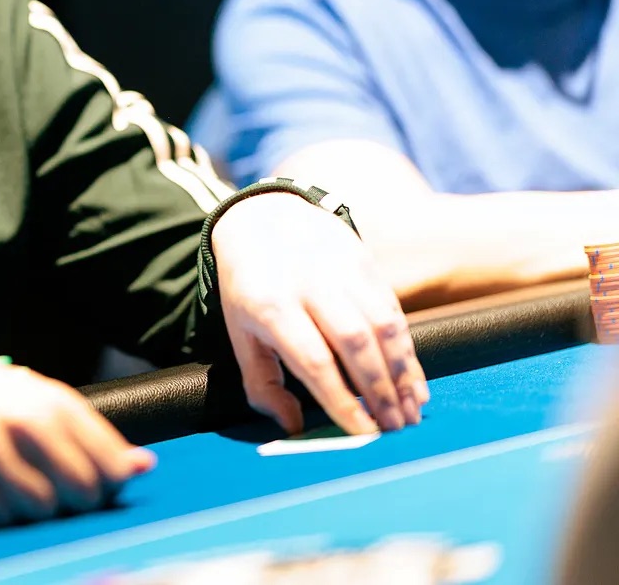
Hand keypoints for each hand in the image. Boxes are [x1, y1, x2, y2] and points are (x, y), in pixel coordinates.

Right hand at [0, 341, 153, 525]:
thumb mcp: (21, 393)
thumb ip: (80, 429)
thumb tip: (144, 465)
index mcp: (42, 396)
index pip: (105, 452)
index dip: (111, 478)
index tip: (106, 486)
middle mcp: (18, 419)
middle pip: (80, 488)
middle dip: (74, 498)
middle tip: (51, 488)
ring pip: (39, 507)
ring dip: (30, 506)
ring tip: (6, 482)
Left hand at [211, 193, 429, 435]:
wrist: (263, 218)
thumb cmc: (250, 287)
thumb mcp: (239, 333)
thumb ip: (262, 383)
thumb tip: (293, 426)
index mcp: (270, 306)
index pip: (313, 361)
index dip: (342, 400)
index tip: (363, 433)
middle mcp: (308, 285)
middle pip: (354, 342)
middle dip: (379, 390)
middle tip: (395, 428)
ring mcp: (340, 269)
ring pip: (382, 325)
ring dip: (402, 373)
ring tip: (410, 411)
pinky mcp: (365, 262)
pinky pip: (393, 310)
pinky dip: (407, 350)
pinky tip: (412, 381)